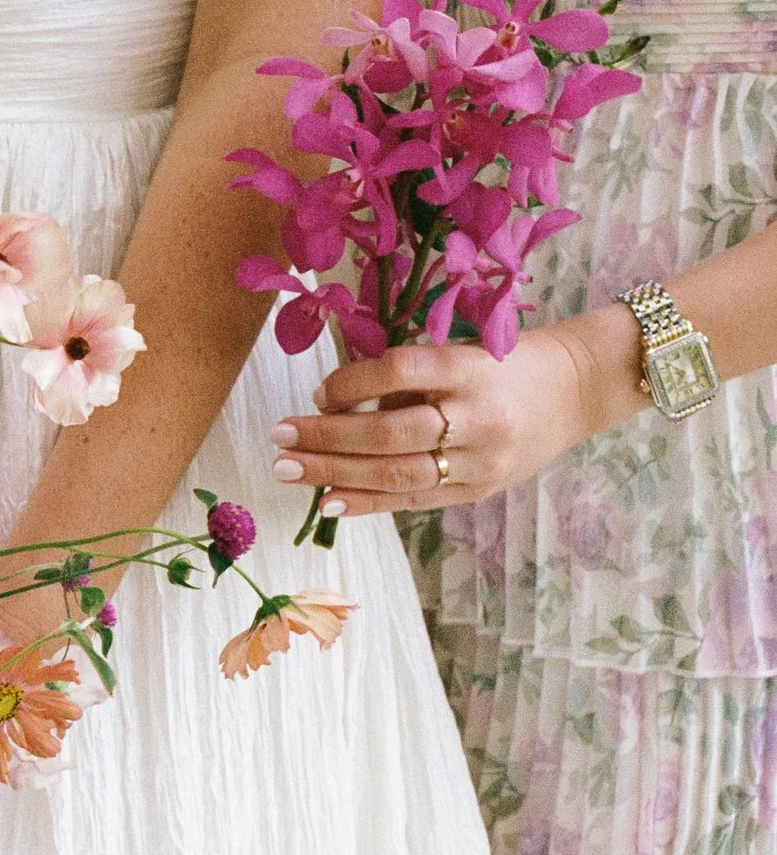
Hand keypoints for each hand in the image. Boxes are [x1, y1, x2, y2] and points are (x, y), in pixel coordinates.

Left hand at [269, 328, 598, 519]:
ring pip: (397, 472)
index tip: (317, 392)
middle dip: (327, 437)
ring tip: (288, 469)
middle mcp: (479, 416)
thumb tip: (335, 401)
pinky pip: (415, 499)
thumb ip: (408, 376)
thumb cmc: (504, 362)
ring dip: (334, 473)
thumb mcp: (461, 352)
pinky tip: (329, 502)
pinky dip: (368, 502)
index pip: (401, 372)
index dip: (352, 382)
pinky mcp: (480, 490)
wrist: (577, 388)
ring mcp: (482, 460)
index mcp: (472, 369)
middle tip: (278, 436)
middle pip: (391, 432)